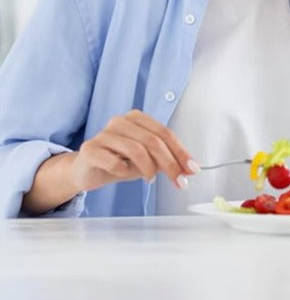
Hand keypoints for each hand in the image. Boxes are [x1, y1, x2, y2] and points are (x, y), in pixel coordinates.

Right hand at [71, 109, 198, 193]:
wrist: (87, 170)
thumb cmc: (119, 162)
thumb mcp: (147, 160)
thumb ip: (166, 160)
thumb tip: (189, 169)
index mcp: (136, 118)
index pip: (164, 133)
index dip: (181, 152)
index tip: (192, 169)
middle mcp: (119, 121)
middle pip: (153, 141)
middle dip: (170, 164)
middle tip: (179, 181)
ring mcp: (103, 134)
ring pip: (136, 150)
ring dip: (148, 169)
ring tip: (150, 179)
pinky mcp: (90, 149)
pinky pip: (114, 163)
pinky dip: (125, 172)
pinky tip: (124, 174)